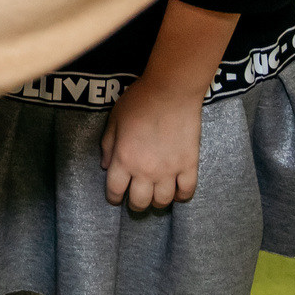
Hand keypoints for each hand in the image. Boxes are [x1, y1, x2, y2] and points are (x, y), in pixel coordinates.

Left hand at [100, 75, 204, 210]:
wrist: (171, 91)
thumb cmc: (139, 100)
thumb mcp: (114, 119)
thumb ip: (108, 145)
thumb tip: (106, 166)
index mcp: (124, 158)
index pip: (115, 190)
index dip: (113, 197)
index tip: (115, 198)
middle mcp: (145, 170)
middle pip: (139, 201)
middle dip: (135, 204)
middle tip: (136, 199)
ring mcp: (169, 170)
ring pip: (163, 201)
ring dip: (157, 202)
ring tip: (155, 196)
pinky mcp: (189, 165)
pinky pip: (187, 191)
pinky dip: (181, 196)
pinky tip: (176, 192)